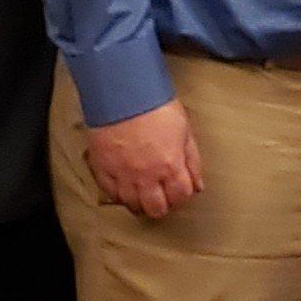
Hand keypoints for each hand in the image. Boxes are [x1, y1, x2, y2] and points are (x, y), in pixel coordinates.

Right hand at [86, 98, 203, 218]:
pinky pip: (110, 193)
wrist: (122, 92)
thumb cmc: (154, 104)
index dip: (182, 195)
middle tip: (161, 195)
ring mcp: (123, 175)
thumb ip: (192, 160)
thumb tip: (197, 183)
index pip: (180, 196)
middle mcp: (147, 176)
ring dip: (140, 201)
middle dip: (162, 205)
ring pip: (132, 205)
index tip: (179, 190)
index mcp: (170, 165)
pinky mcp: (103, 169)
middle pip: (156, 209)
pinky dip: (118, 193)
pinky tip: (123, 185)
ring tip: (142, 191)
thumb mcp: (184, 129)